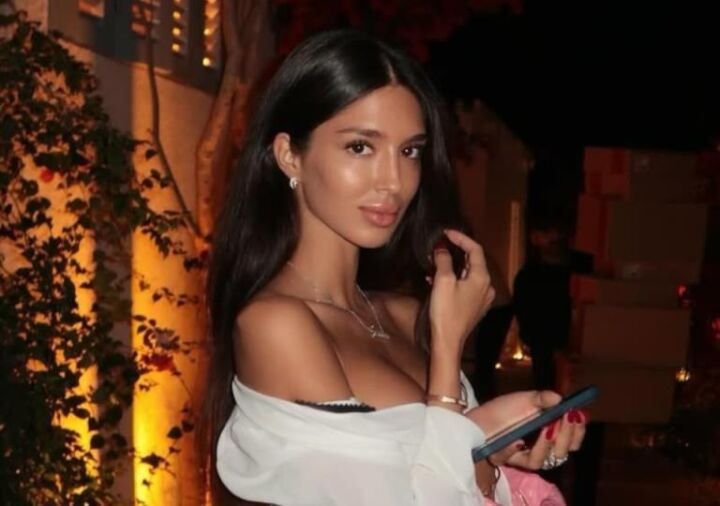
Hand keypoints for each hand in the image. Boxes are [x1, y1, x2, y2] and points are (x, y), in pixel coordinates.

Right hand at [428, 229, 494, 354]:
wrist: (448, 341)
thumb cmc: (446, 310)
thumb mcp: (443, 282)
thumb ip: (443, 261)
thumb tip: (441, 248)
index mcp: (481, 277)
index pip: (475, 249)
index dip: (461, 238)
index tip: (446, 233)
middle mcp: (487, 286)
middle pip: (473, 261)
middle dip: (456, 252)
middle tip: (440, 247)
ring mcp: (482, 298)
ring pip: (468, 274)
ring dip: (453, 267)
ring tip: (435, 264)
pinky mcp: (475, 307)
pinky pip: (466, 286)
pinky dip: (454, 280)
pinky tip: (437, 282)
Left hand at [466, 391, 585, 469]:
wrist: (477, 418)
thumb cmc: (504, 410)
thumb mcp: (524, 399)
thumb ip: (542, 399)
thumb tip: (559, 398)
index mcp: (548, 437)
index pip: (571, 441)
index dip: (577, 431)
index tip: (578, 414)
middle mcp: (539, 450)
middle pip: (560, 453)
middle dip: (565, 436)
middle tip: (564, 418)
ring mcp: (522, 457)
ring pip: (541, 461)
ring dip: (545, 444)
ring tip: (545, 426)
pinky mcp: (505, 459)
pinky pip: (512, 460)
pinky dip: (515, 449)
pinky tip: (515, 440)